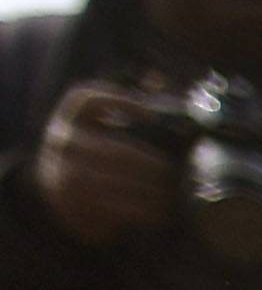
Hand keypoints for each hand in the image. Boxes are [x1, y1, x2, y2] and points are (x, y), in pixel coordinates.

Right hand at [30, 81, 175, 249]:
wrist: (57, 187)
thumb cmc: (94, 149)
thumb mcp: (101, 122)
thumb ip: (129, 101)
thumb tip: (157, 78)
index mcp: (71, 115)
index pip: (90, 99)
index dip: (121, 101)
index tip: (153, 114)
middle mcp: (63, 140)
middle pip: (114, 150)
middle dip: (151, 164)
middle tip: (176, 172)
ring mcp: (64, 171)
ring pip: (115, 180)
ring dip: (150, 189)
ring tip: (173, 194)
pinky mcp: (71, 200)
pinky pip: (112, 205)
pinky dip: (140, 210)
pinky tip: (160, 211)